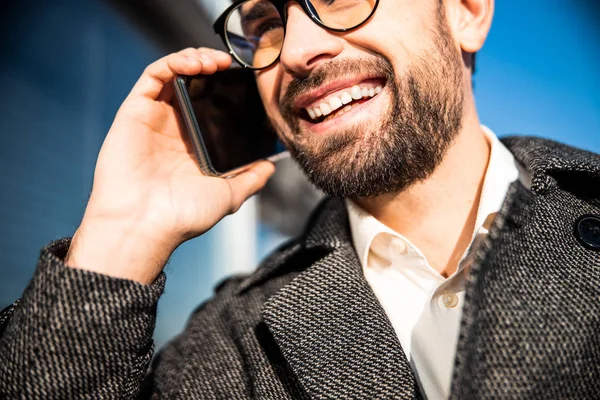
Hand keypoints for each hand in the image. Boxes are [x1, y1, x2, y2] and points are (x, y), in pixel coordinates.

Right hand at [65, 48, 274, 283]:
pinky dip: (174, 62)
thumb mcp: (228, 195)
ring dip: (195, 58)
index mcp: (194, 144)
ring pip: (173, 73)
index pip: (211, 104)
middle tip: (231, 66)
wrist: (145, 225)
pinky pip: (153, 76)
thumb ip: (250, 178)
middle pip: (193, 84)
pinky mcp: (135, 111)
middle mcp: (174, 127)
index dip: (227, 88)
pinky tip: (195, 65)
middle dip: (213, 67)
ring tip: (216, 62)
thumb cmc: (183, 216)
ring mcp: (154, 118)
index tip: (248, 83)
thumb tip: (271, 166)